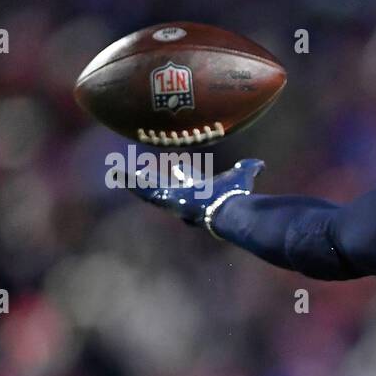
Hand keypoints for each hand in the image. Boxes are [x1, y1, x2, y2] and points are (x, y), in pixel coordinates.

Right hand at [121, 157, 263, 225]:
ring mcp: (173, 200)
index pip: (189, 182)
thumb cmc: (235, 196)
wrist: (228, 211)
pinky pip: (144, 191)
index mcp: (200, 191)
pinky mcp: (165, 200)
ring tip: (116, 173)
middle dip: (153, 181)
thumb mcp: (242, 176)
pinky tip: (116, 174)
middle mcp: (184, 197)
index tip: (178, 167)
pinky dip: (130, 183)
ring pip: (150, 190)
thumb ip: (249, 169)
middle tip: (140, 172)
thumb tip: (259, 164)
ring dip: (133, 182)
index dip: (184, 175)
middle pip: (165, 188)